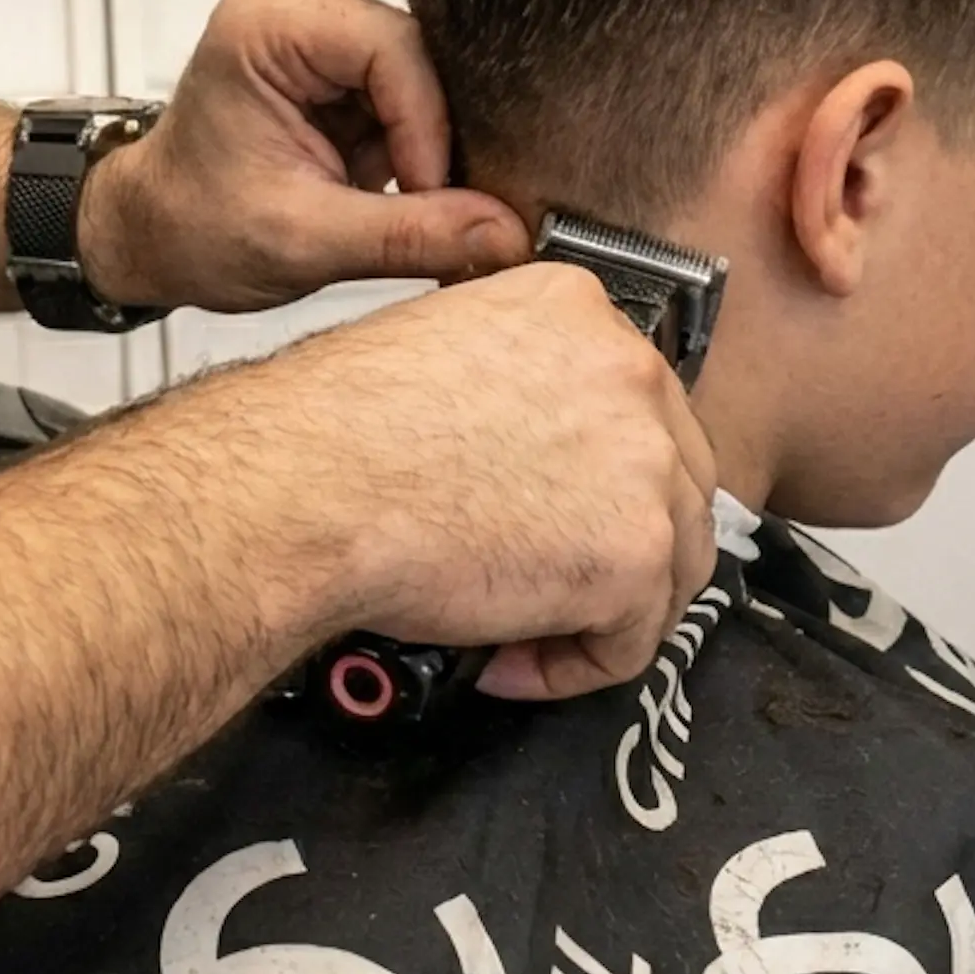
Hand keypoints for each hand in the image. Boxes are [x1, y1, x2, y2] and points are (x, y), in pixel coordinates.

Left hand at [77, 0, 530, 312]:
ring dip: (426, 145)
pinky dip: (413, 144)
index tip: (433, 197)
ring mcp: (318, 24)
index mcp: (264, 21)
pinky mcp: (338, 56)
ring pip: (425, 75)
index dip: (427, 129)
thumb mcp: (305, 242)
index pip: (393, 51)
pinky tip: (391, 184)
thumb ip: (409, 235)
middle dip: (434, 139)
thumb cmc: (194, 225)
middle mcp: (293, 2)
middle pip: (417, 56)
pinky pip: (411, 90)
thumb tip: (505, 235)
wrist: (157, 234)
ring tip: (406, 204)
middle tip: (445, 211)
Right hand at [212, 261, 719, 700]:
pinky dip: (572, 666)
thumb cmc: (331, 430)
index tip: (548, 509)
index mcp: (574, 307)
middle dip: (611, 542)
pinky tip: (506, 660)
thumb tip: (525, 444)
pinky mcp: (636, 553)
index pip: (629, 403)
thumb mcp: (435, 347)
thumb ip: (509, 380)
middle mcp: (628, 370)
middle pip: (670, 480)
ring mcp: (644, 462)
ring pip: (668, 562)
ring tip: (518, 629)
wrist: (304, 489)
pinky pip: (630, 641)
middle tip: (542, 578)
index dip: (590, 473)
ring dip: (600, 607)